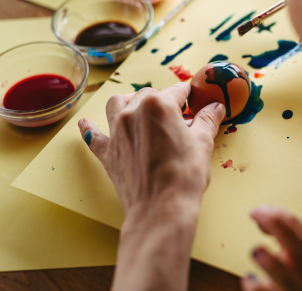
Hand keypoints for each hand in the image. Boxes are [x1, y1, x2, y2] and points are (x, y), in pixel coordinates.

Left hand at [77, 82, 225, 228]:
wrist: (161, 210)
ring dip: (129, 102)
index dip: (189, 96)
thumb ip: (207, 121)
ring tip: (140, 109)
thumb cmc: (184, 176)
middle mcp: (133, 112)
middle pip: (148, 95)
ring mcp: (116, 131)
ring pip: (117, 104)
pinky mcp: (108, 152)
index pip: (177, 91)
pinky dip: (91, 129)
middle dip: (163, 101)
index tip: (195, 100)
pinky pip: (93, 136)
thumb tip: (216, 108)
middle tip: (178, 115)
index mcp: (159, 105)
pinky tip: (86, 124)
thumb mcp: (202, 144)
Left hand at [242, 205, 301, 290]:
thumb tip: (262, 218)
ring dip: (270, 261)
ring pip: (285, 276)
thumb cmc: (301, 280)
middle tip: (255, 213)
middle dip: (277, 226)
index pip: (298, 227)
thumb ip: (288, 237)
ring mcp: (293, 289)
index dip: (276, 214)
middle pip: (297, 247)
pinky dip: (255, 286)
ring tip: (256, 250)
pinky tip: (248, 278)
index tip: (257, 210)